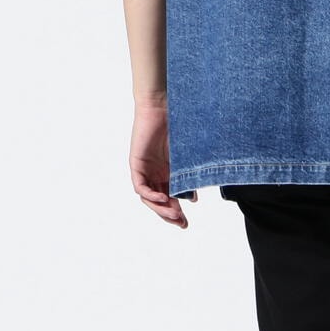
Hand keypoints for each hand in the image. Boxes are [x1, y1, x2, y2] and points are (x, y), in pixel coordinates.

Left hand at [129, 99, 195, 227]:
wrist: (163, 106)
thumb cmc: (179, 126)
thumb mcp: (187, 157)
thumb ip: (189, 176)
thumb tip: (193, 199)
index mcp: (168, 173)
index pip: (169, 199)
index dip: (176, 212)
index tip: (186, 222)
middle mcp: (155, 174)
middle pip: (158, 202)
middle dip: (169, 215)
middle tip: (181, 224)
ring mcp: (145, 170)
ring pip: (149, 198)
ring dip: (160, 208)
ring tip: (174, 214)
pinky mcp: (136, 164)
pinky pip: (140, 186)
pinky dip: (150, 194)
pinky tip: (162, 198)